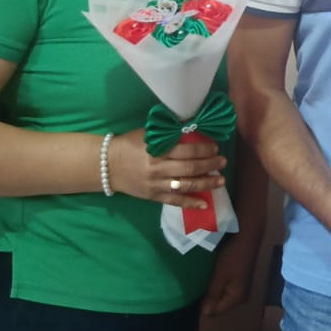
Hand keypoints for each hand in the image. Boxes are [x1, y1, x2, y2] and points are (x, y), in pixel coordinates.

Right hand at [106, 130, 224, 208]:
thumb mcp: (148, 133)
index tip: (215, 147)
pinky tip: (205, 204)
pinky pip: (175, 202)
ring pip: (186, 185)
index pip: (187, 150)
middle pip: (190, 168)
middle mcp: (159, 169)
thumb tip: (192, 126)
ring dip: (207, 183)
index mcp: (158, 150)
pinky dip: (191, 204)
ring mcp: (157, 185)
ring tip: (221, 180)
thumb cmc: (129, 144)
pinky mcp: (154, 197)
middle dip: (210, 165)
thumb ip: (169, 132)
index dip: (204, 149)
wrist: (108, 165)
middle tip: (222, 161)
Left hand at [201, 231, 259, 316]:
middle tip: (195, 286)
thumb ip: (213, 295)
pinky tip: (209, 274)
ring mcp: (238, 288)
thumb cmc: (233, 255)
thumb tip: (204, 314)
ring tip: (200, 280)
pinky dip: (215, 282)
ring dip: (210, 289)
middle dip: (206, 297)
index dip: (203, 304)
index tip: (192, 294)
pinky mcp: (237, 279)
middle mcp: (239, 297)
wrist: (247, 235)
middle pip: (217, 304)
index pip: (214, 311)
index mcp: (237, 299)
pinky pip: (222, 287)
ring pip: (219, 295)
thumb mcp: (220, 275)